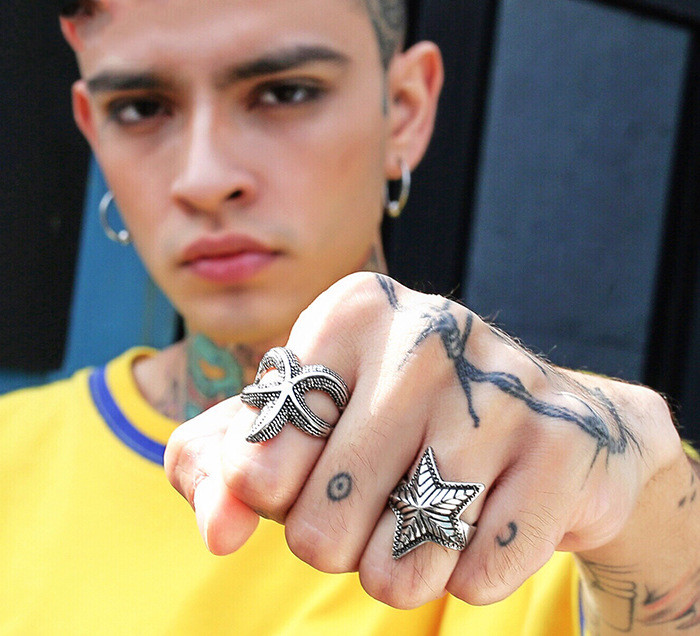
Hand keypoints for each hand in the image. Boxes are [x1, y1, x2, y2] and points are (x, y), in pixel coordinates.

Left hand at [165, 272, 682, 610]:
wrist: (542, 425)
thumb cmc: (400, 423)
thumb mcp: (302, 422)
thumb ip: (224, 465)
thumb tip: (218, 529)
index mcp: (351, 311)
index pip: (256, 465)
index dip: (276, 495)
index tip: (311, 470)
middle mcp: (426, 333)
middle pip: (319, 526)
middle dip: (336, 540)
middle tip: (376, 499)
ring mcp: (499, 388)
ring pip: (399, 564)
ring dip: (400, 566)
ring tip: (428, 513)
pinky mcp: (562, 446)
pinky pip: (476, 576)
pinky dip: (469, 572)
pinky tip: (487, 517)